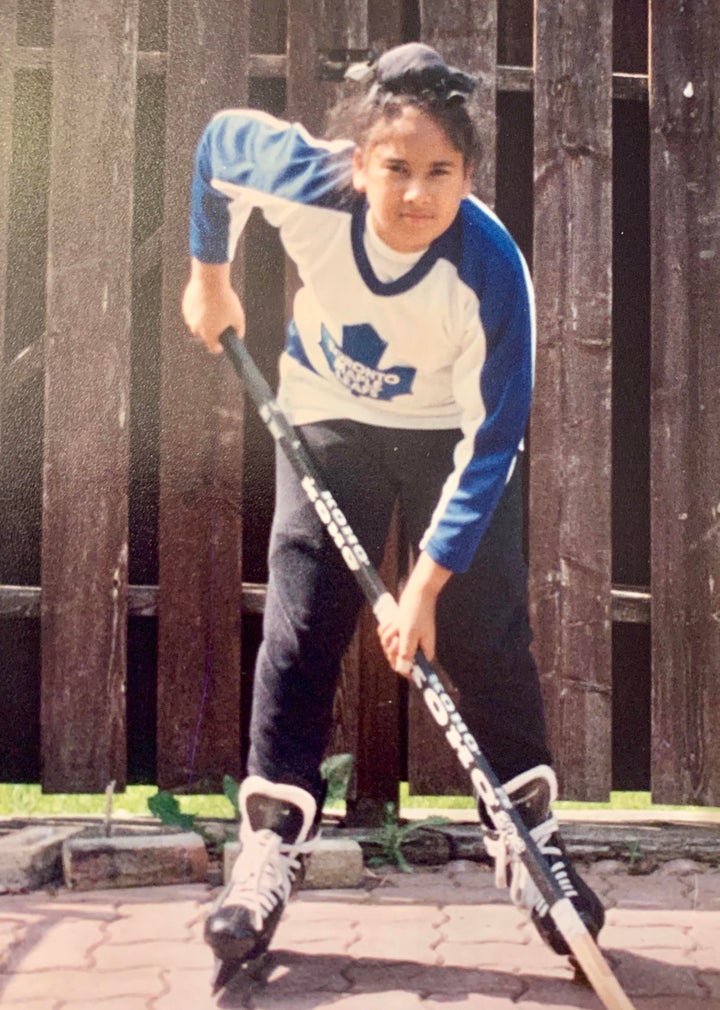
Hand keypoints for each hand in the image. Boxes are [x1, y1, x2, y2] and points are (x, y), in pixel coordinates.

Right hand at [182, 259, 245, 353]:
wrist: (210, 281)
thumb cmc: (226, 300)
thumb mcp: (239, 317)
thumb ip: (239, 330)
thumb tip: (238, 336)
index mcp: (209, 334)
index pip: (213, 348)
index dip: (218, 347)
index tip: (221, 345)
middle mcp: (196, 329)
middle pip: (204, 335)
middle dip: (211, 331)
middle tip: (220, 322)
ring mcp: (189, 317)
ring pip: (196, 323)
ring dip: (203, 320)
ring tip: (213, 310)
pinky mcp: (185, 306)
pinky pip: (192, 312)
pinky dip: (198, 310)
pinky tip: (206, 302)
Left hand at [377, 553, 451, 676]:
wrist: (417, 593)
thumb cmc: (417, 612)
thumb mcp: (410, 634)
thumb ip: (406, 653)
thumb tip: (404, 670)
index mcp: (424, 653)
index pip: (410, 670)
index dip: (400, 667)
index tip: (395, 654)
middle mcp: (415, 649)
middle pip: (396, 659)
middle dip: (392, 647)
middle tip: (396, 636)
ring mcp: (406, 640)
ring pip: (388, 647)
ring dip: (389, 635)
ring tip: (397, 624)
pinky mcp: (399, 632)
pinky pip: (386, 636)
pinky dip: (387, 628)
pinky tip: (393, 620)